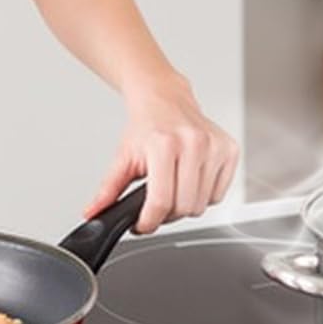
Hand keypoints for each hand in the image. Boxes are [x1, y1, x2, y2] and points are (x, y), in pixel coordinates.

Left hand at [83, 77, 239, 234]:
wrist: (165, 99)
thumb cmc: (147, 126)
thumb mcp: (123, 156)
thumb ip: (107, 189)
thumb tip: (92, 213)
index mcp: (164, 144)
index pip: (160, 201)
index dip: (148, 222)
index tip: (142, 224)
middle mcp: (194, 143)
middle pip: (183, 208)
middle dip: (166, 214)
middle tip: (156, 203)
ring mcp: (215, 146)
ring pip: (202, 205)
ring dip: (186, 206)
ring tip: (173, 188)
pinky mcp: (230, 149)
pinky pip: (219, 194)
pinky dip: (204, 195)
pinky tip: (191, 179)